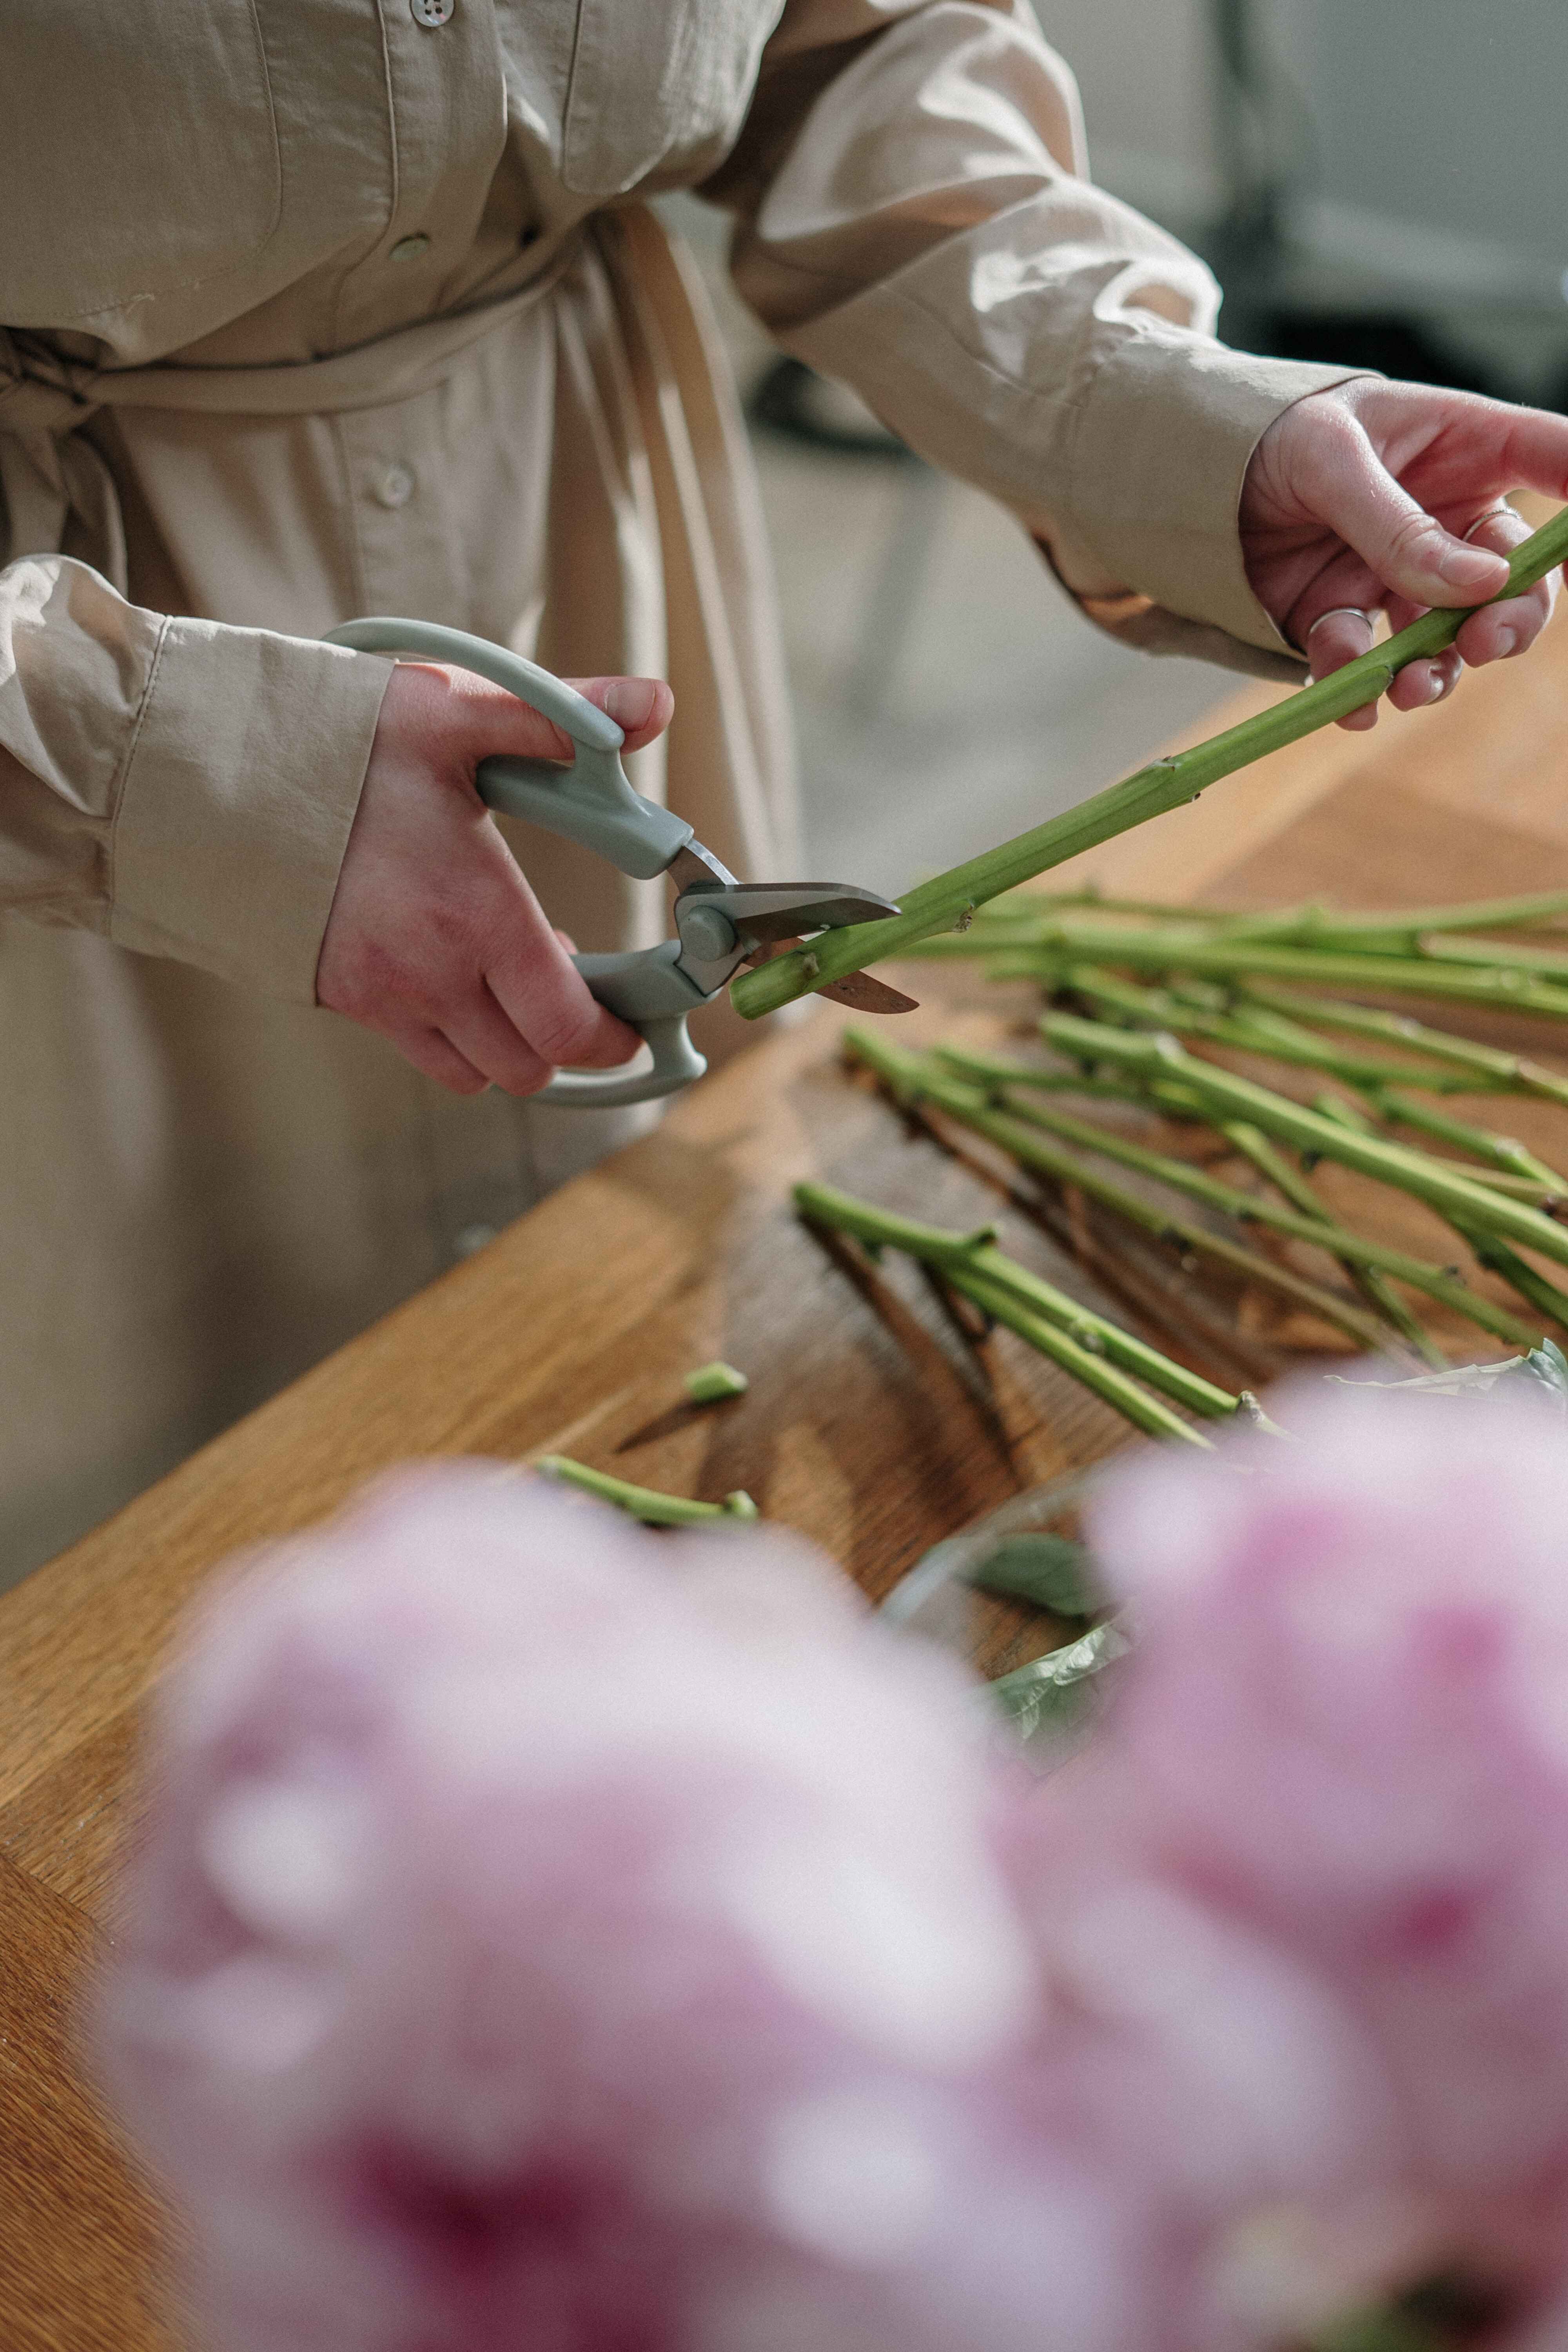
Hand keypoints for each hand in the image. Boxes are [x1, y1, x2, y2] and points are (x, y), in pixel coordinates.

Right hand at [317, 659, 673, 1093]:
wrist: (207, 776)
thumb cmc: (333, 742)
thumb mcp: (454, 712)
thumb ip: (562, 719)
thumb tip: (654, 706)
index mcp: (477, 916)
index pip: (568, 1026)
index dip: (614, 1036)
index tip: (632, 1015)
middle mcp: (432, 976)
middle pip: (528, 1068)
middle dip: (564, 1041)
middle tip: (576, 984)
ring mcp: (382, 997)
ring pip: (473, 1074)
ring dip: (507, 1044)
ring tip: (512, 978)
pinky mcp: (340, 998)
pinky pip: (417, 1051)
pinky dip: (453, 1037)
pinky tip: (453, 974)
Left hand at [1240, 379, 1567, 729]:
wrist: (1189, 476)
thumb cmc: (1273, 433)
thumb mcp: (1332, 459)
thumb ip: (1398, 525)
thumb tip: (1477, 585)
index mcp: (1463, 447)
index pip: (1552, 459)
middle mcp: (1443, 518)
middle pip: (1512, 579)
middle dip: (1511, 618)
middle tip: (1486, 641)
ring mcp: (1396, 573)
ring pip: (1446, 637)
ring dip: (1439, 670)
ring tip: (1412, 687)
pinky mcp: (1341, 614)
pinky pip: (1364, 664)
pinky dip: (1358, 689)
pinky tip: (1352, 704)